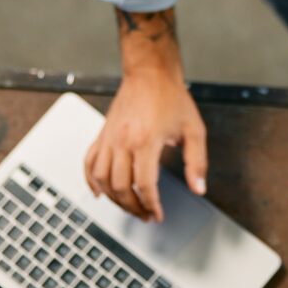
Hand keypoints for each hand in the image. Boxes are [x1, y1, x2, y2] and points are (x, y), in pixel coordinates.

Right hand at [84, 69, 207, 222]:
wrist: (150, 73)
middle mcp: (123, 141)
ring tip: (129, 206)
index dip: (151, 205)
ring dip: (114, 199)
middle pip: (121, 187)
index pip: (143, 185)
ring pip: (102, 179)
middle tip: (146, 214)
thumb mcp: (194, 130)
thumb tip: (198, 188)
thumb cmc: (172, 98)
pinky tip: (98, 192)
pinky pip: (89, 162)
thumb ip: (197, 162)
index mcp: (146, 141)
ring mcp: (109, 138)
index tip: (157, 215)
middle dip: (133, 207)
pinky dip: (90, 181)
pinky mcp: (102, 134)